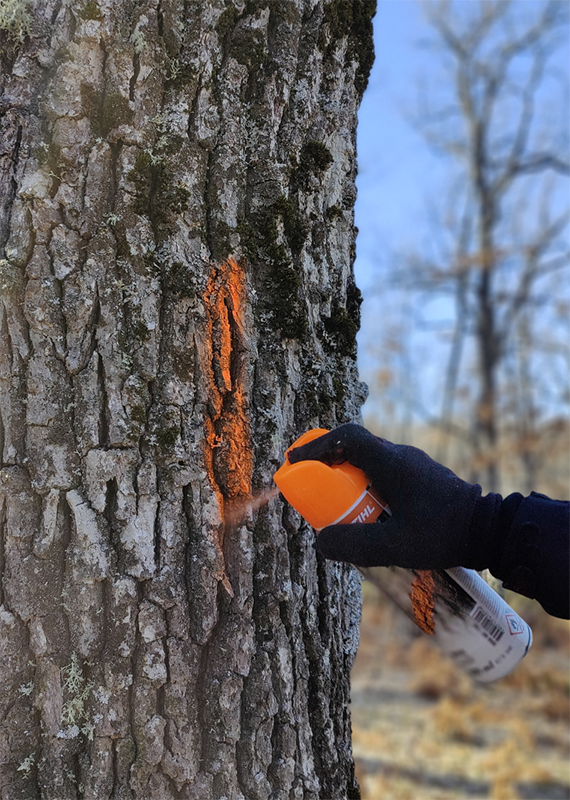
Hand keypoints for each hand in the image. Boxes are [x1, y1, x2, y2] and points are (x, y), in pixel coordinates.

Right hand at [288, 423, 490, 569]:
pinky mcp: (422, 477)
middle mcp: (400, 456)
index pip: (347, 437)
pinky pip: (384, 472)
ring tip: (337, 505)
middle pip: (354, 447)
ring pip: (369, 461)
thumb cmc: (444, 534)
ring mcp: (413, 465)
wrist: (490, 530)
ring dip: (348, 477)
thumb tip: (320, 541)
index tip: (296, 461)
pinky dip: (366, 484)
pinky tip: (368, 513)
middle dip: (327, 464)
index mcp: (391, 462)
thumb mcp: (395, 546)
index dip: (317, 446)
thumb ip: (354, 545)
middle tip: (311, 487)